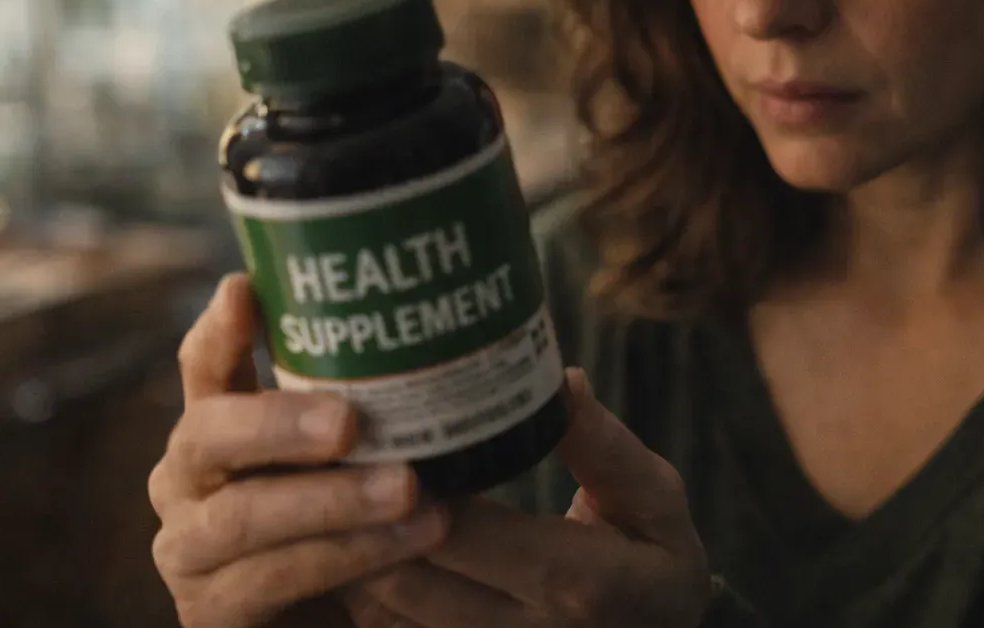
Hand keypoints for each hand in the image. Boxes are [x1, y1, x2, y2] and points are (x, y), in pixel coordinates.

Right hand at [149, 274, 452, 627]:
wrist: (345, 626)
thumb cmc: (362, 527)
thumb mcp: (371, 457)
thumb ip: (390, 407)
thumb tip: (507, 352)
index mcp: (221, 429)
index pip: (205, 366)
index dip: (219, 329)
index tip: (246, 288)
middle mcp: (189, 481)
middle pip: (206, 432)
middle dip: (277, 422)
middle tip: (350, 420)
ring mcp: (190, 549)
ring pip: (243, 515)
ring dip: (332, 500)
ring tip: (410, 488)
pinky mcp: (210, 614)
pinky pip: (271, 580)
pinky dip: (346, 557)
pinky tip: (409, 542)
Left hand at [340, 369, 711, 627]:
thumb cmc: (656, 563)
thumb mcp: (657, 499)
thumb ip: (605, 446)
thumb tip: (560, 380)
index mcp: (577, 583)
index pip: (470, 536)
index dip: (414, 491)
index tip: (383, 435)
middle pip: (411, 582)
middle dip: (362, 519)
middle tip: (333, 454)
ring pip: (385, 618)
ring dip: (347, 556)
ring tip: (327, 490)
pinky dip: (359, 591)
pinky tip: (346, 540)